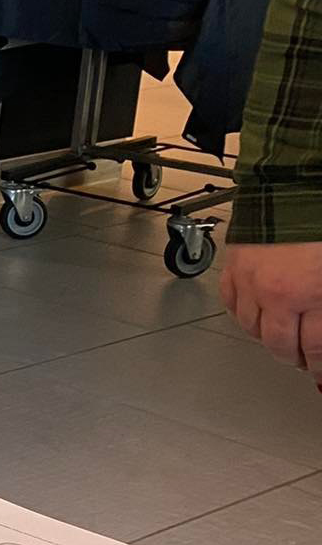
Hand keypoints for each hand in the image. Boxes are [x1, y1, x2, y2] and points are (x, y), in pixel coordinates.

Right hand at [220, 241, 321, 379]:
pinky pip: (231, 302)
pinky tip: (256, 312)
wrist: (295, 185)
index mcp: (312, 295)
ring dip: (267, 336)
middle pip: (280, 345)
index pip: (317, 349)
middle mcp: (277, 294)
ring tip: (281, 335)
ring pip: (251, 328)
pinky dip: (243, 312)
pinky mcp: (233, 267)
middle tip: (305, 360)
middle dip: (295, 357)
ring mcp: (250, 281)